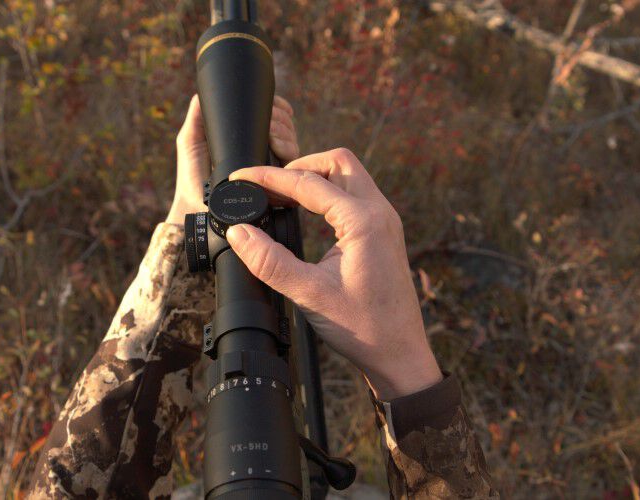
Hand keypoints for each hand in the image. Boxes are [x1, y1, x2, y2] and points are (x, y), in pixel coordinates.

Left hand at [166, 94, 299, 223]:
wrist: (197, 206)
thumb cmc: (192, 177)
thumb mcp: (191, 140)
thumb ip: (197, 116)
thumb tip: (204, 94)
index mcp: (245, 138)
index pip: (271, 116)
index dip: (277, 108)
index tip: (277, 106)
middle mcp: (261, 150)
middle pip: (285, 125)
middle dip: (282, 119)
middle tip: (272, 123)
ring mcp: (270, 165)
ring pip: (291, 139)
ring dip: (285, 131)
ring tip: (273, 136)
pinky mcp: (276, 181)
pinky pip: (291, 160)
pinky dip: (287, 147)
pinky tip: (278, 147)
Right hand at [225, 149, 442, 399]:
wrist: (400, 354)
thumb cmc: (363, 328)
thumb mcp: (309, 295)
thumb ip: (270, 262)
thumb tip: (239, 232)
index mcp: (363, 221)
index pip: (307, 183)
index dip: (268, 177)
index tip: (240, 178)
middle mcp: (379, 213)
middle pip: (336, 162)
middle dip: (298, 167)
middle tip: (266, 186)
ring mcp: (385, 221)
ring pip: (347, 176)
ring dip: (314, 178)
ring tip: (280, 197)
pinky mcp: (383, 232)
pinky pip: (354, 196)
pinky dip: (327, 194)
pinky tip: (305, 212)